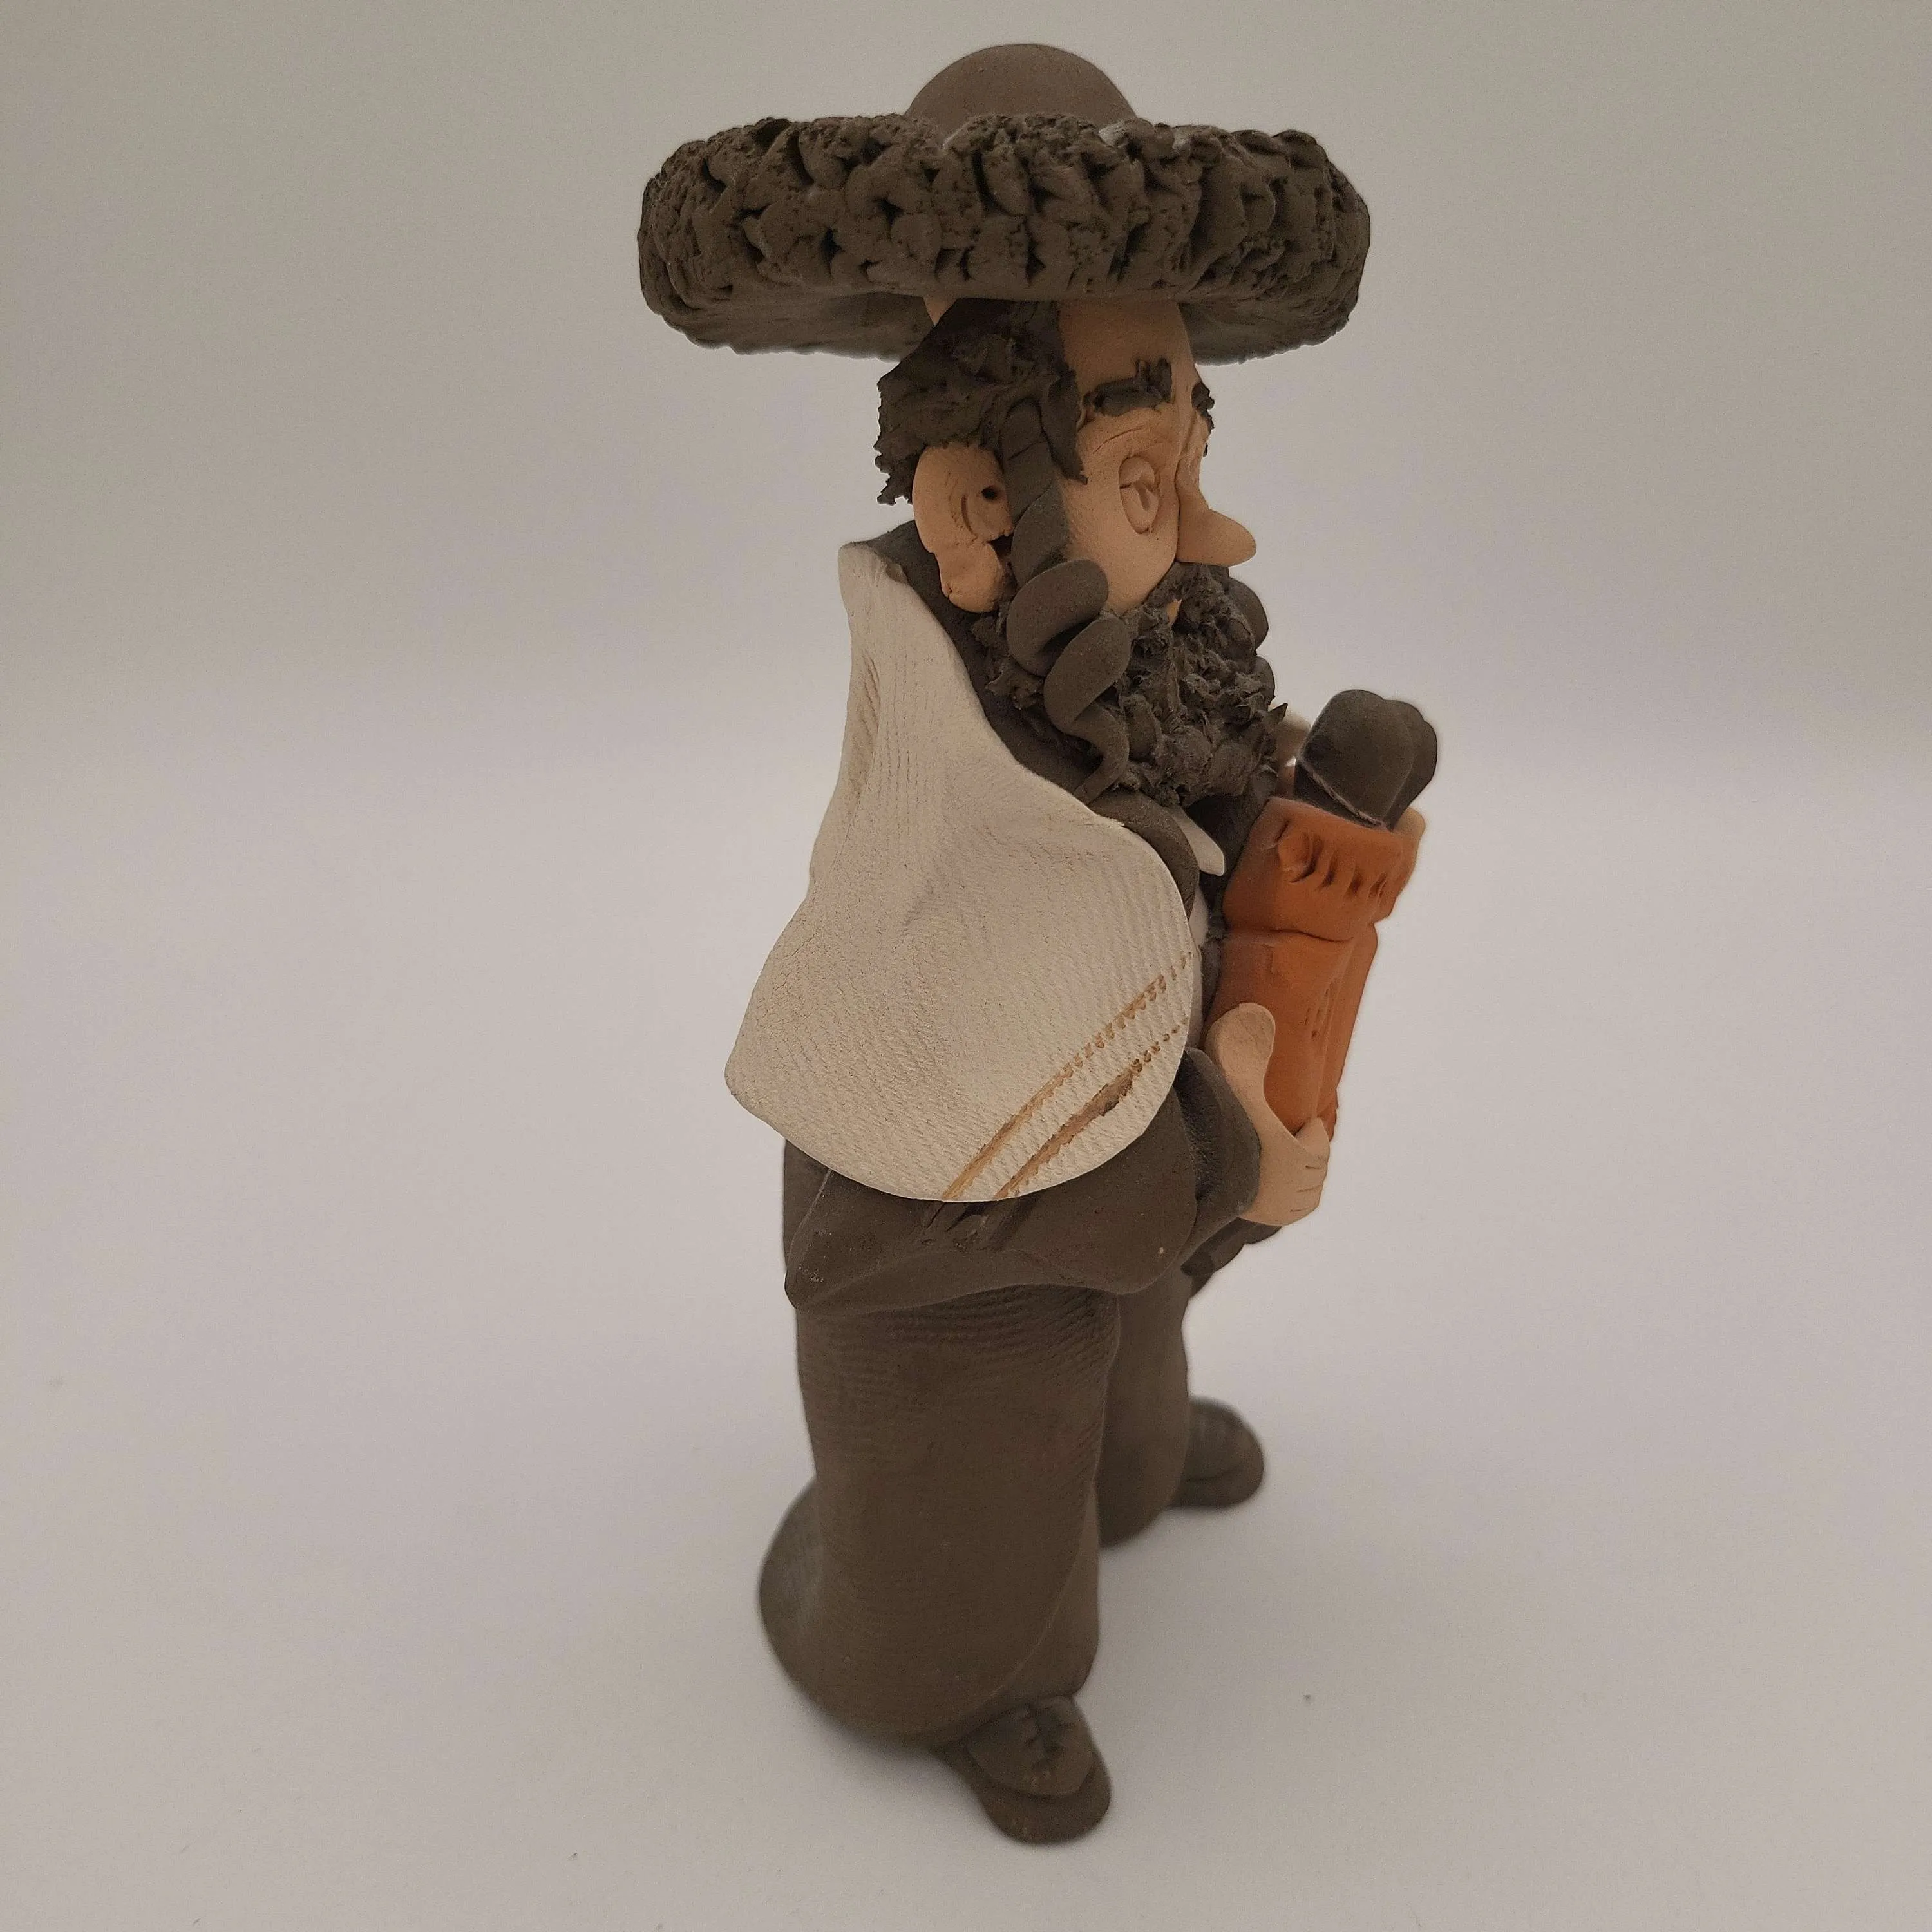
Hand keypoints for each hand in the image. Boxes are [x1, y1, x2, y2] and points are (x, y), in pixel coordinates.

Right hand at [1204, 1003, 1330, 1225]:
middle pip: (1315, 1173)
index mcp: (1289, 1155)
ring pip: (1307, 1194)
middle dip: (1310, 1153)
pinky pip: (1295, 1212)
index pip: (1318, 1149)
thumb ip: (1244, 1042)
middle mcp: (1286, 1188)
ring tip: (1284, 1158)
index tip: (1304, 1121)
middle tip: (1294, 1136)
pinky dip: (1294, 1197)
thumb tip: (1260, 1010)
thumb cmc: (1205, 1115)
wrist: (1177, 1165)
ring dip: (1303, 1176)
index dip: (1314, 1133)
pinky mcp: (1260, 1220)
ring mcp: (1274, 1209)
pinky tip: (1276, 1183)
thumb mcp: (1227, 1073)